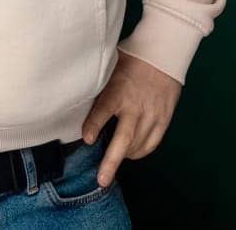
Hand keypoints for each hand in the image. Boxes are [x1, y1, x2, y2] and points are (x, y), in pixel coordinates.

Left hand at [81, 50, 182, 187]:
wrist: (162, 55)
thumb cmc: (129, 61)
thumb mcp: (109, 67)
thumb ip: (95, 85)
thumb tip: (72, 98)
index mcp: (119, 89)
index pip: (105, 109)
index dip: (95, 125)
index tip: (86, 138)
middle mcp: (136, 105)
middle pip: (124, 137)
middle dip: (112, 161)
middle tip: (102, 179)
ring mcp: (152, 114)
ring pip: (138, 145)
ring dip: (124, 156)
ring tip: (111, 161)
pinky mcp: (163, 120)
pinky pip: (152, 144)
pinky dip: (140, 152)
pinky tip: (130, 152)